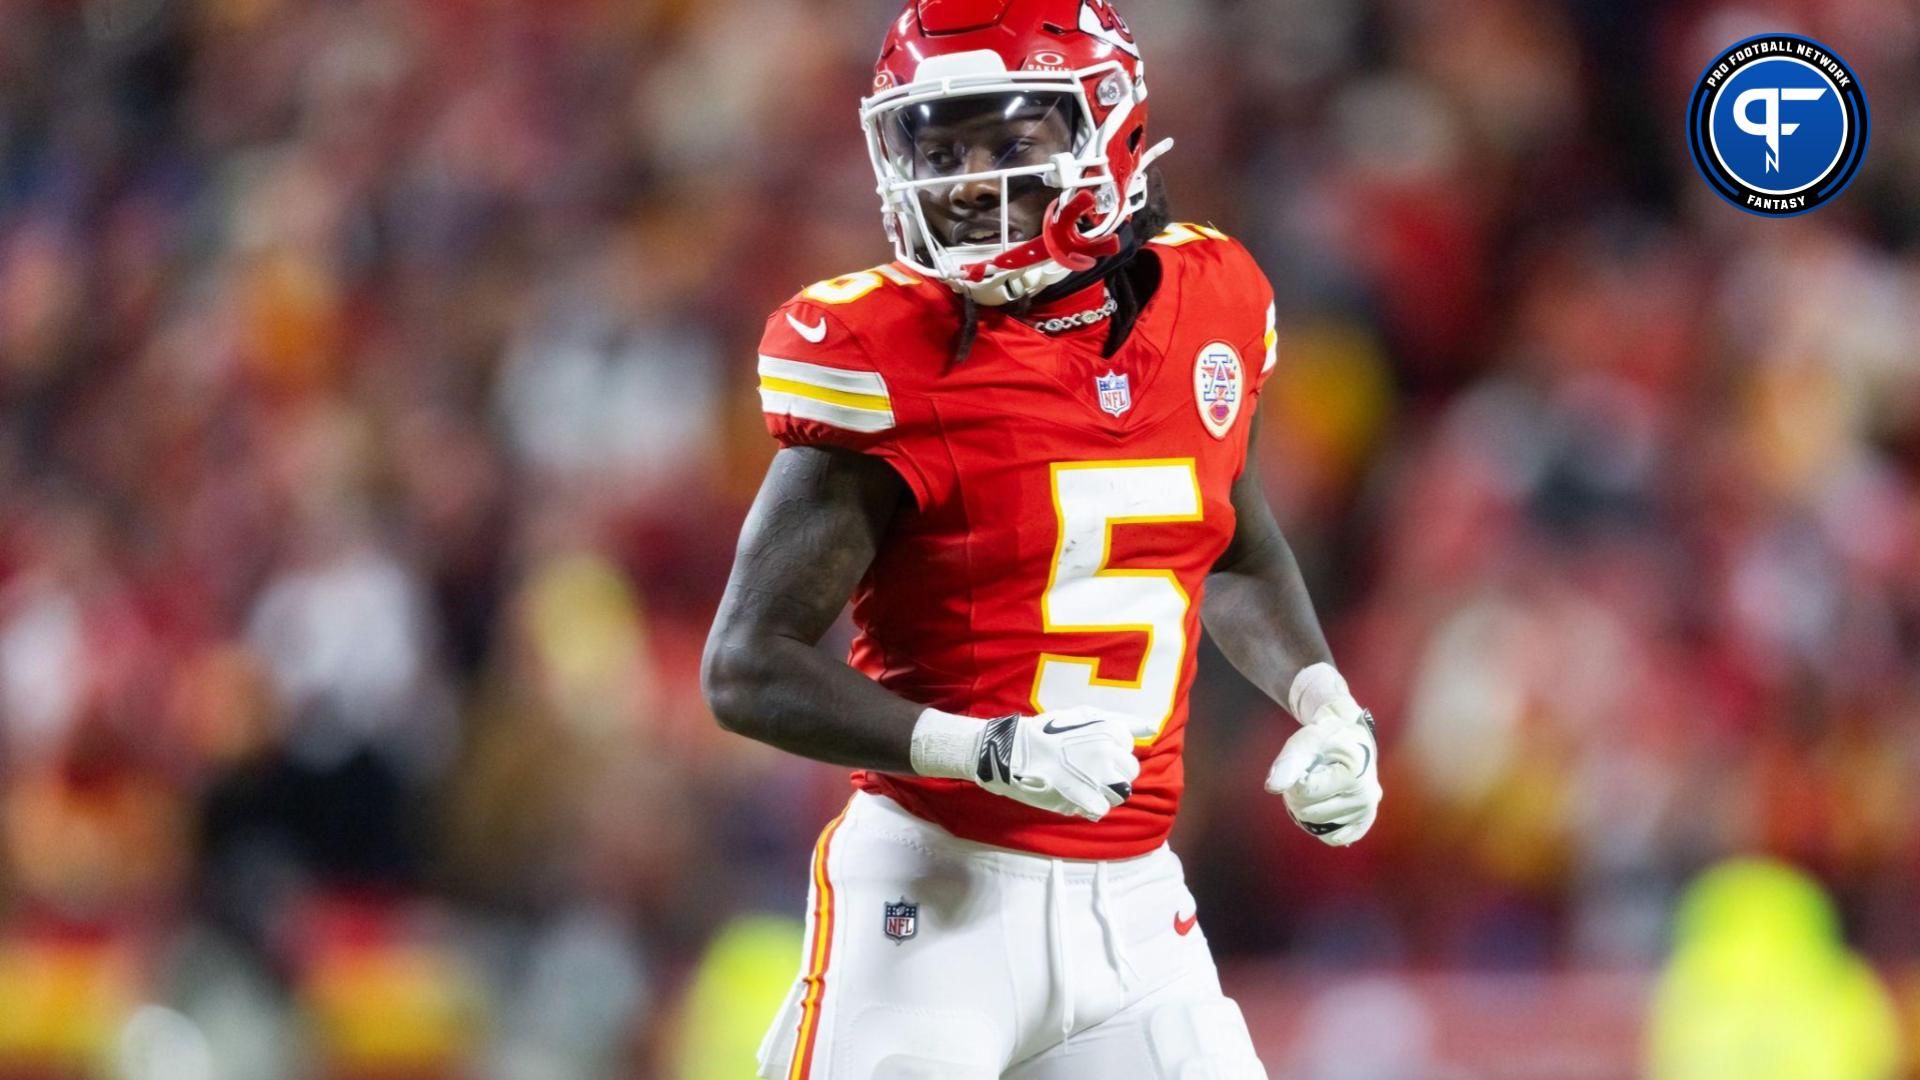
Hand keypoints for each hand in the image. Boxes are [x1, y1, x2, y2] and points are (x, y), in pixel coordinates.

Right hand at [971, 707, 1146, 820]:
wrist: (1014, 752)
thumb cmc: (1049, 732)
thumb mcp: (1086, 716)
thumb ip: (1123, 722)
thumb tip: (1153, 727)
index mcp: (1111, 731)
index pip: (1129, 751)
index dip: (1110, 753)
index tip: (1088, 751)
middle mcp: (1110, 753)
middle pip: (1129, 774)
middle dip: (1113, 775)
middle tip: (1086, 770)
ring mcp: (1099, 778)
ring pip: (1120, 795)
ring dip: (1103, 792)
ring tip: (1081, 784)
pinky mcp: (1087, 800)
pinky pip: (1102, 810)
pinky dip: (1089, 807)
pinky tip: (1074, 796)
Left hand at [1266, 695, 1380, 845]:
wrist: (1351, 740)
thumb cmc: (1327, 738)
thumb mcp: (1306, 740)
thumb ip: (1289, 762)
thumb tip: (1272, 787)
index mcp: (1355, 772)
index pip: (1305, 792)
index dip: (1294, 779)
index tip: (1304, 766)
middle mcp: (1366, 797)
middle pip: (1309, 813)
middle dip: (1297, 796)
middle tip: (1308, 776)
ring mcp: (1366, 813)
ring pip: (1316, 827)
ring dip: (1307, 809)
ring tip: (1317, 787)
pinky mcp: (1364, 823)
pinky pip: (1333, 838)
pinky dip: (1321, 826)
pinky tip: (1323, 805)